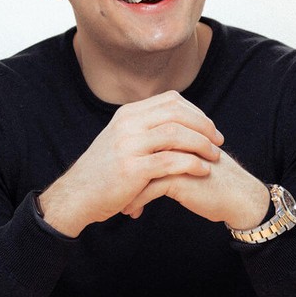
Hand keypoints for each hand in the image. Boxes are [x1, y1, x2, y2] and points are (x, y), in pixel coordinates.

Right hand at [38, 91, 223, 236]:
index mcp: (127, 114)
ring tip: (214, 157)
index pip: (170, 100)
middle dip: (204, 126)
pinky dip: (191, 164)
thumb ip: (143, 129)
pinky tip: (202, 171)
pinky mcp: (132, 169)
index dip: (195, 112)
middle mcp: (127, 124)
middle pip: (177, 113)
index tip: (209, 128)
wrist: (77, 196)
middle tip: (218, 141)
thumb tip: (174, 122)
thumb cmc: (103, 173)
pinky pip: (170, 161)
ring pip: (176, 134)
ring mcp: (128, 146)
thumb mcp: (120, 140)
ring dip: (201, 144)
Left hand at [121, 147, 270, 229]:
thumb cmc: (213, 179)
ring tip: (117, 203)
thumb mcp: (187, 159)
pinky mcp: (179, 177)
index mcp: (176, 131)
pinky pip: (148, 188)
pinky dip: (136, 201)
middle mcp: (174, 139)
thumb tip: (141, 155)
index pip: (139, 139)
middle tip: (110, 190)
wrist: (238, 196)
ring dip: (125, 189)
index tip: (115, 173)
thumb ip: (168, 151)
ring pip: (138, 170)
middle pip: (135, 152)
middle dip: (120, 173)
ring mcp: (175, 156)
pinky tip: (131, 211)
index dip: (126, 157)